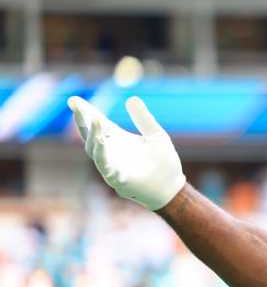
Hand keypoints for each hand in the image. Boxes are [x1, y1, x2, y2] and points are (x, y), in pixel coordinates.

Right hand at [68, 95, 185, 210]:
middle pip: (90, 135)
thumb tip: (131, 98)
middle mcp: (111, 152)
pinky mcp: (118, 180)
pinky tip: (101, 142)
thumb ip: (143, 119)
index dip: (85, 112)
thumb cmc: (164, 163)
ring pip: (95, 150)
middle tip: (76, 106)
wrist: (173, 188)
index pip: (98, 123)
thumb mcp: (156, 135)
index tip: (73, 100)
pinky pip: (106, 167)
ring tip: (95, 120)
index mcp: (118, 139)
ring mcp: (112, 166)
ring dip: (93, 135)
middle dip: (82, 121)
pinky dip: (102, 155)